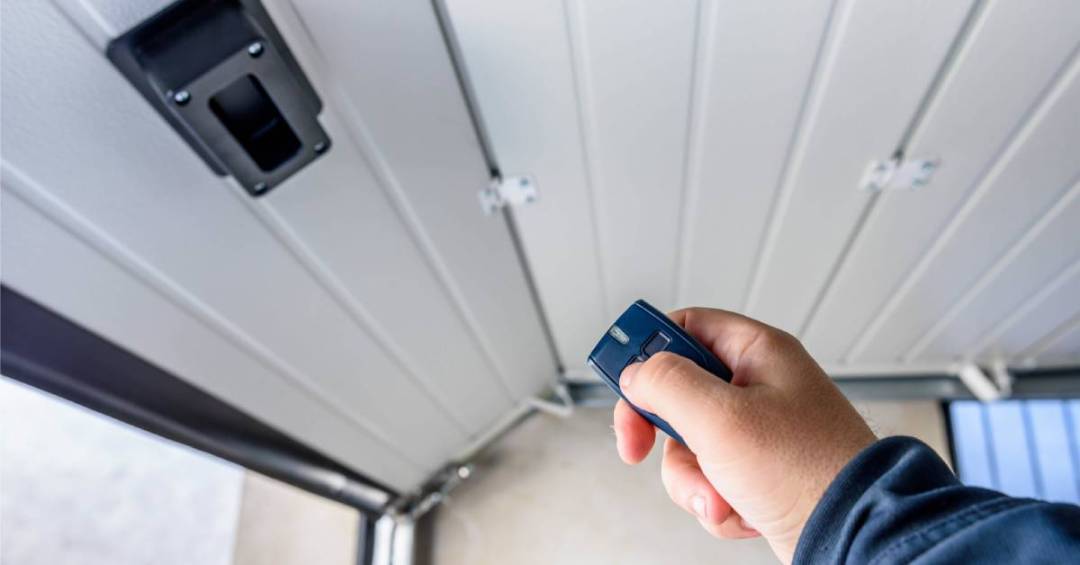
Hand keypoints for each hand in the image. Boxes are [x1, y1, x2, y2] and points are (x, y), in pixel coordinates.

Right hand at [613, 308, 874, 562]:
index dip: (647, 349)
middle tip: (640, 446)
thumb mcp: (720, 417)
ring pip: (688, 445)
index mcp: (758, 353)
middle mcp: (760, 387)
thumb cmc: (808, 471)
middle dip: (665, 434)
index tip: (621, 379)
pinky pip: (710, 479)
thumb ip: (666, 384)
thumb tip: (635, 373)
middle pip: (677, 393)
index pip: (686, 327)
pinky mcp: (758, 473)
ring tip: (721, 495)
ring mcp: (759, 433)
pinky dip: (716, 501)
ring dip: (693, 478)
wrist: (855, 534)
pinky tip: (742, 511)